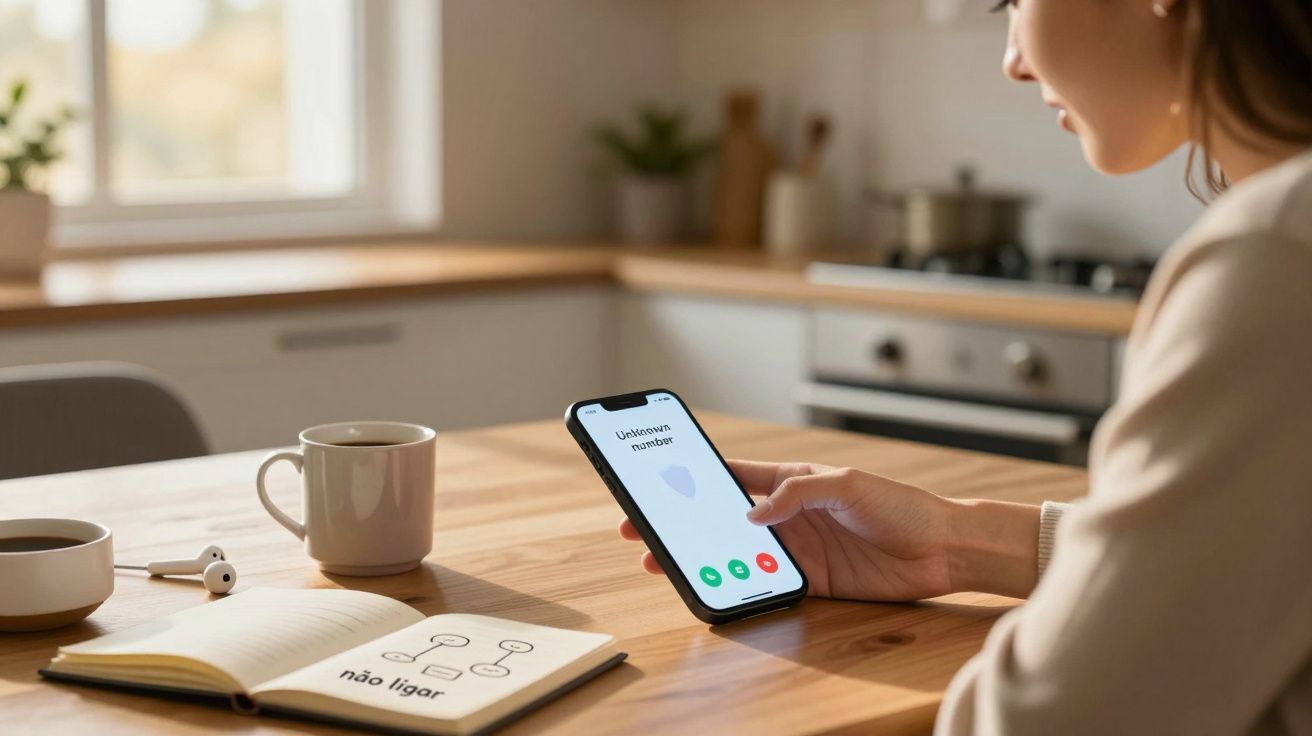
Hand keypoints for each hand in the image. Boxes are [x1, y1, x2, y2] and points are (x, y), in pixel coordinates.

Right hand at [617, 460, 1040, 600]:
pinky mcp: (812, 581)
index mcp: (794, 480)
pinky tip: (716, 589)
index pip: (735, 476)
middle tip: (643, 531)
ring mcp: (798, 549)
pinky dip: (741, 587)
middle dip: (684, 523)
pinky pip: (767, 584)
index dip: (696, 478)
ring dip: (705, 558)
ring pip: (738, 554)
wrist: (943, 549)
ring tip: (666, 564)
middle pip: (724, 519)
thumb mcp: (848, 485)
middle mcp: (789, 515)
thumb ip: (798, 494)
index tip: (659, 481)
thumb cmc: (900, 504)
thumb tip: (752, 516)